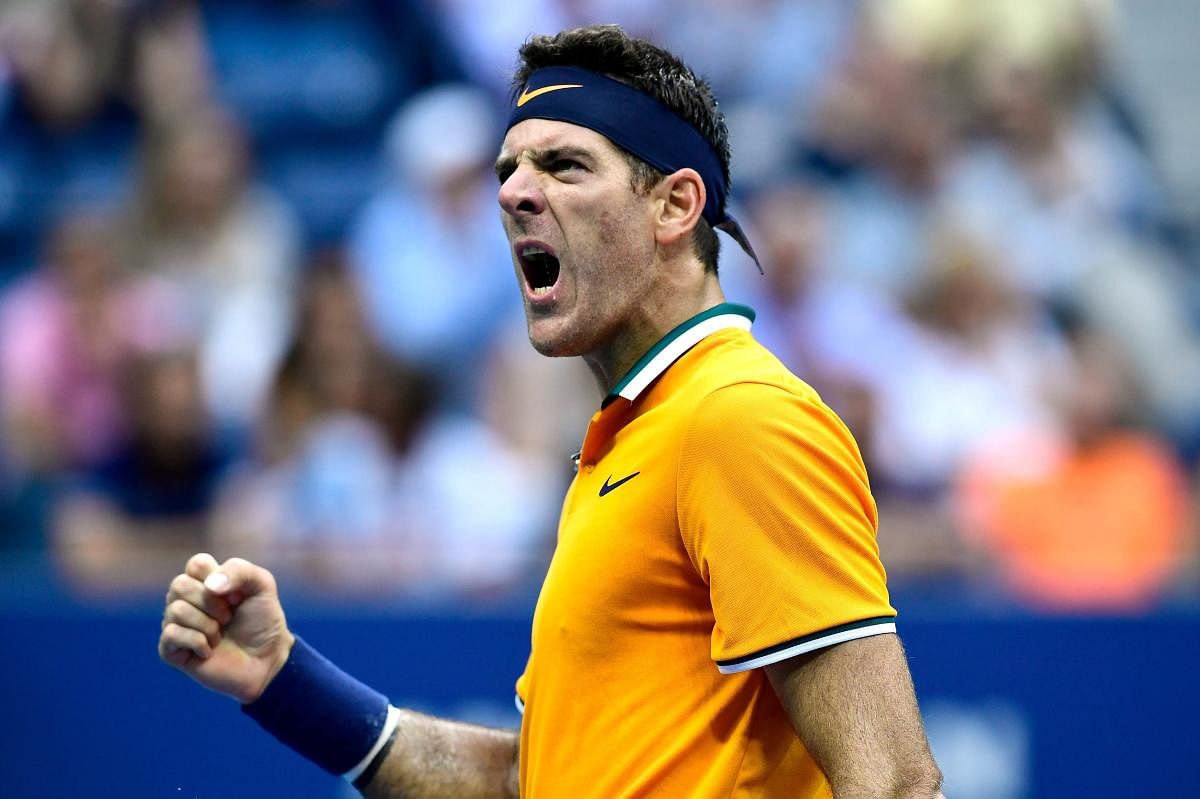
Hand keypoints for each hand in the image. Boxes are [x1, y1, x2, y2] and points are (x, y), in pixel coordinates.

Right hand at [159, 553, 294, 703]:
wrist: (266, 659)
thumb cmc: (263, 621)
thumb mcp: (261, 585)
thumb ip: (239, 571)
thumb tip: (209, 586)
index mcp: (206, 581)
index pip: (196, 564)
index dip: (218, 578)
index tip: (237, 595)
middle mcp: (187, 600)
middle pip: (179, 584)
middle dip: (211, 603)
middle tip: (228, 617)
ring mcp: (177, 624)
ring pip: (175, 610)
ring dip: (207, 624)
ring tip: (220, 634)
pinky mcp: (171, 649)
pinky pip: (170, 634)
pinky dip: (197, 641)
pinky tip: (209, 650)